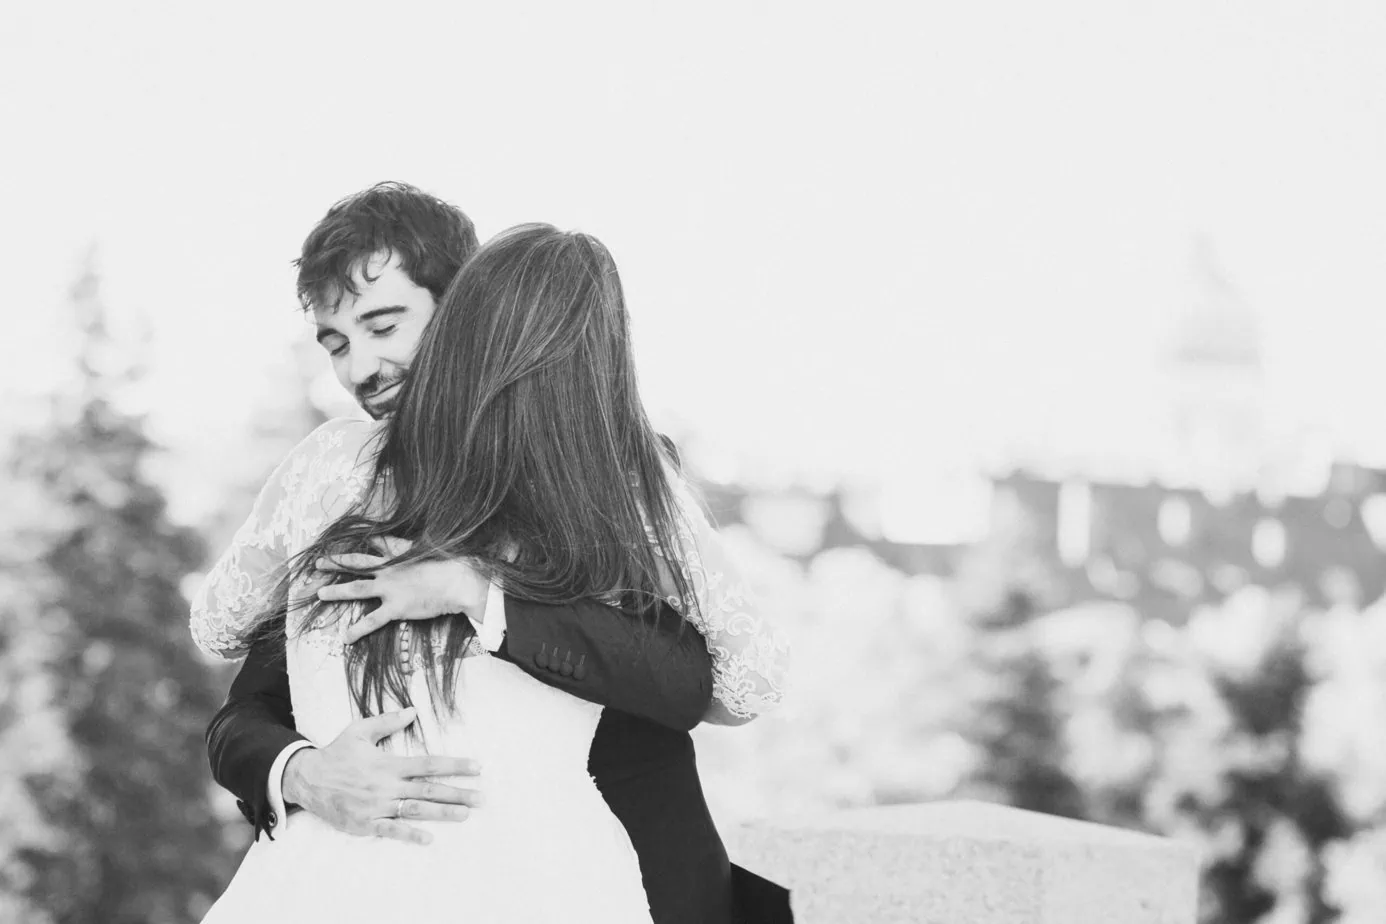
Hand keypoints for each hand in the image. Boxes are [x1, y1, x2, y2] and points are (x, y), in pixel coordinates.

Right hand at [282, 709, 482, 844]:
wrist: (306, 779)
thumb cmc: (336, 753)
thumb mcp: (360, 730)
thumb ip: (388, 722)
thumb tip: (413, 710)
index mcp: (389, 764)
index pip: (429, 764)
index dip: (454, 766)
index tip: (477, 767)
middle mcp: (386, 786)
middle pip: (429, 790)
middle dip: (458, 793)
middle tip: (483, 798)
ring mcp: (376, 806)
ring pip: (415, 810)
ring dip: (442, 813)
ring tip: (466, 814)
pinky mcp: (365, 823)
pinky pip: (390, 831)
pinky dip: (409, 835)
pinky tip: (429, 839)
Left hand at [315, 539, 489, 644]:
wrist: (458, 581)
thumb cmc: (457, 564)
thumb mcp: (442, 548)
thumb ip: (434, 548)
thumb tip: (441, 545)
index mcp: (402, 552)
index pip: (382, 542)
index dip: (370, 539)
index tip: (361, 537)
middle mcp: (390, 568)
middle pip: (358, 562)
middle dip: (337, 562)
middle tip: (319, 563)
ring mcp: (390, 588)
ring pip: (356, 588)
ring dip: (337, 591)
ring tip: (320, 594)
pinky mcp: (395, 607)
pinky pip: (372, 621)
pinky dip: (358, 630)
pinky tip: (346, 638)